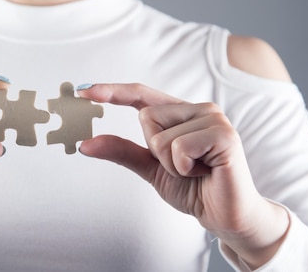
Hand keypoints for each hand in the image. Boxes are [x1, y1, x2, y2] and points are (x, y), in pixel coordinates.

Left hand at [77, 83, 288, 267]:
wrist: (224, 216)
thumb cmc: (193, 188)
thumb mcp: (150, 168)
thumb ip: (122, 151)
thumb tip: (85, 143)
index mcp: (181, 114)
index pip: (141, 95)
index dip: (112, 91)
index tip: (82, 92)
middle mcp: (198, 109)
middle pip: (146, 116)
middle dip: (154, 150)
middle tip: (181, 166)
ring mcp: (213, 119)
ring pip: (159, 135)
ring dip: (170, 163)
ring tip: (195, 170)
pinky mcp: (224, 135)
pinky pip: (178, 147)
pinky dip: (183, 166)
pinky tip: (204, 172)